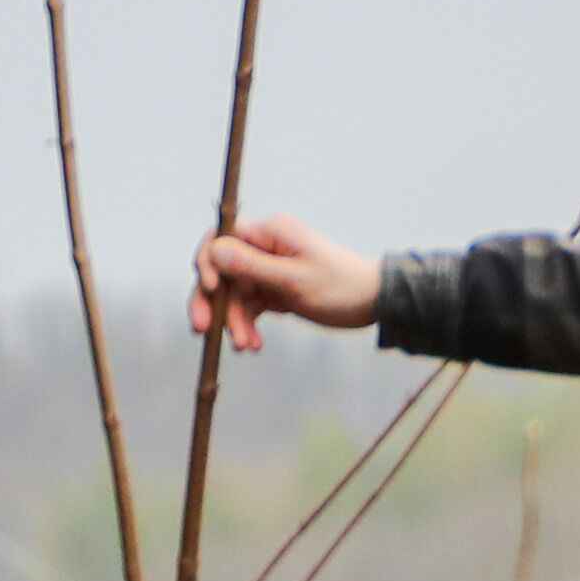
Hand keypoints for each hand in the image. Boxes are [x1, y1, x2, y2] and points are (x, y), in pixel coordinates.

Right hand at [194, 215, 379, 345]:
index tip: (213, 290)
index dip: (208, 263)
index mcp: (269, 234)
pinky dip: (247, 325)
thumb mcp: (295, 279)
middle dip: (212, 301)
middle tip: (203, 330)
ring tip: (246, 346)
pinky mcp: (273, 290)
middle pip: (221, 270)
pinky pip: (249, 306)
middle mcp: (264, 247)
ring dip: (233, 320)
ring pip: (233, 294)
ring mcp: (267, 269)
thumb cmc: (343, 286)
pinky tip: (253, 344)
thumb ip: (253, 266)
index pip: (221, 238)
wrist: (375, 303)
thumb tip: (215, 250)